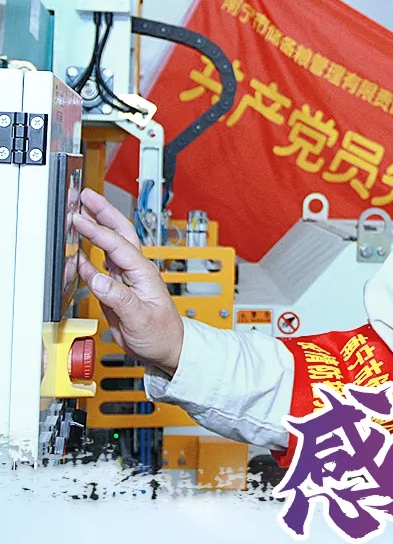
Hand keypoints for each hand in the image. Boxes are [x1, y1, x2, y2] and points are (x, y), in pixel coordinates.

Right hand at [73, 188, 183, 376]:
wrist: (165, 348)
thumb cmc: (161, 334)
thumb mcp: (141, 318)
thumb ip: (120, 299)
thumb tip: (99, 280)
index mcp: (143, 273)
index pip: (118, 245)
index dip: (98, 230)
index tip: (80, 219)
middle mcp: (135, 270)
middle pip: (119, 233)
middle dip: (103, 212)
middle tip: (85, 195)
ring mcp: (125, 277)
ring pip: (109, 245)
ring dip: (95, 227)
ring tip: (80, 212)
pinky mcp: (116, 288)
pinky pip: (99, 267)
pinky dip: (86, 256)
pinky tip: (76, 251)